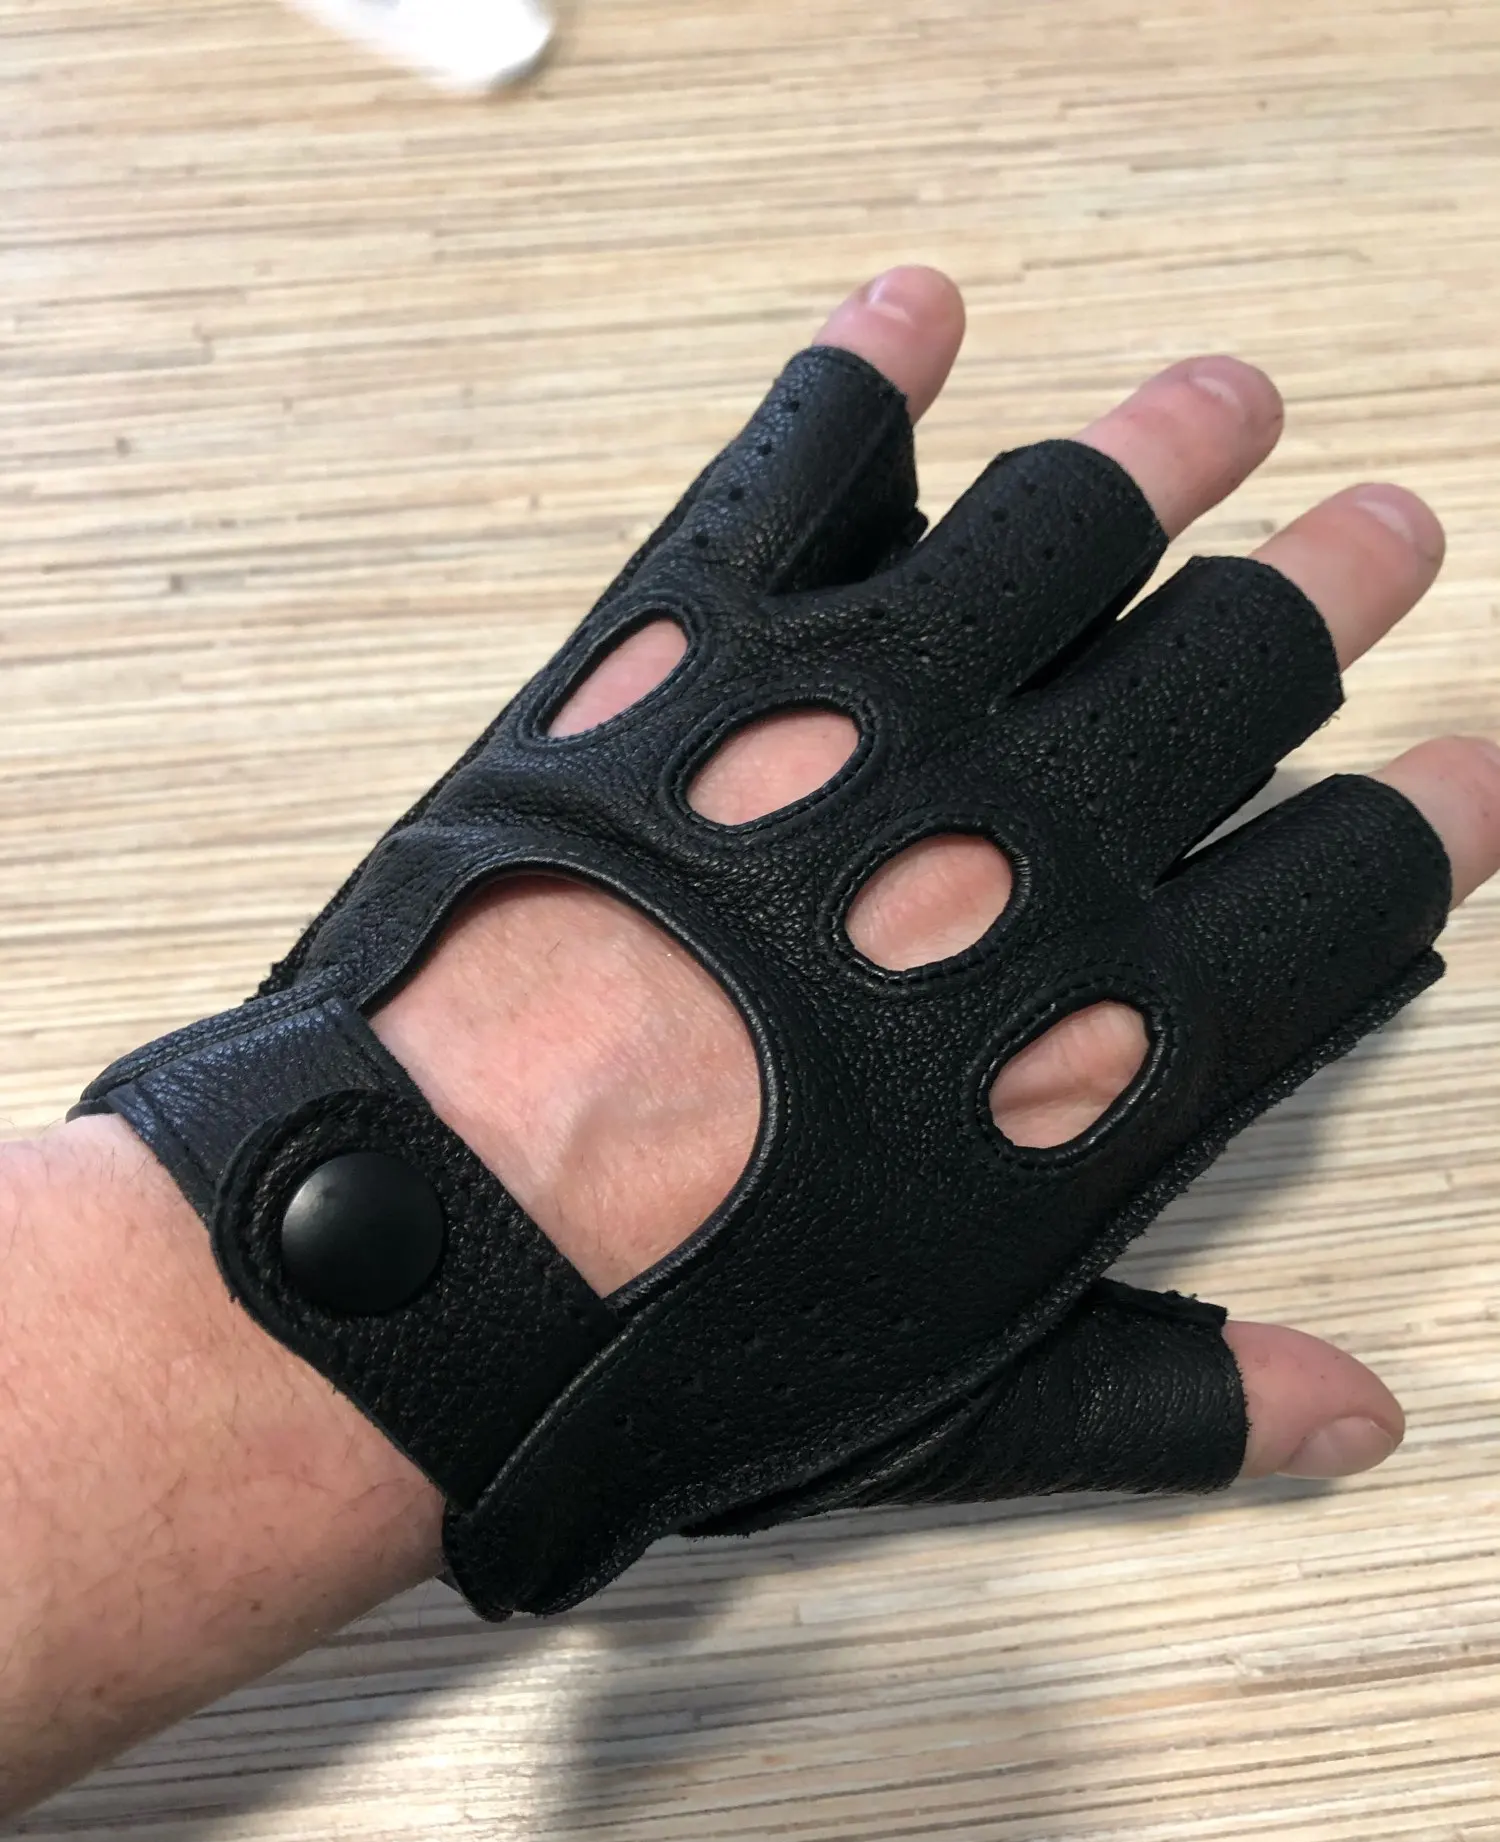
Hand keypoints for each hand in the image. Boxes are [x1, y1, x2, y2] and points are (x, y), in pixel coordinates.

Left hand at [375, 264, 1499, 1486]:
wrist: (452, 1241)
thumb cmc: (690, 1333)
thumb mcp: (958, 1402)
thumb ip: (1171, 1395)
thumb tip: (1350, 1421)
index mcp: (1114, 1025)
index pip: (1343, 885)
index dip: (1435, 819)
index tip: (1477, 768)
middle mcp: (1025, 835)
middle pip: (1239, 661)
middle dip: (1334, 589)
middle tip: (1391, 532)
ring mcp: (864, 716)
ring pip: (1067, 531)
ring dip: (1167, 449)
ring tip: (1227, 402)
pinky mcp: (697, 650)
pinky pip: (803, 471)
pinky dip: (865, 378)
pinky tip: (918, 315)